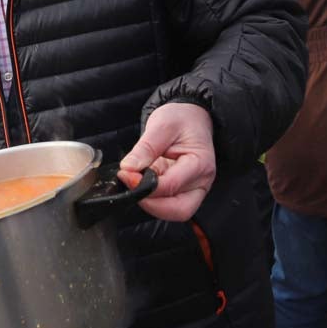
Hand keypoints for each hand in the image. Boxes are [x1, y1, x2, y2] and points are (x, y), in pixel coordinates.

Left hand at [118, 102, 216, 220]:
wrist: (192, 116)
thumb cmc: (181, 118)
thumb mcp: (161, 126)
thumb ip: (145, 148)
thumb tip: (128, 169)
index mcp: (200, 164)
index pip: (171, 185)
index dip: (145, 185)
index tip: (126, 175)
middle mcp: (201, 181)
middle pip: (179, 210)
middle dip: (151, 205)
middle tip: (130, 188)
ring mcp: (194, 189)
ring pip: (174, 211)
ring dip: (151, 203)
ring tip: (135, 182)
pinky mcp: (183, 191)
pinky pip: (168, 204)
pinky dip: (152, 198)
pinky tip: (140, 183)